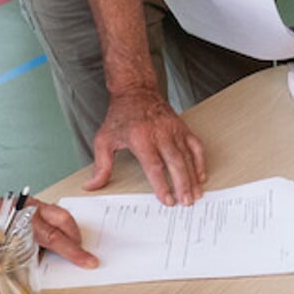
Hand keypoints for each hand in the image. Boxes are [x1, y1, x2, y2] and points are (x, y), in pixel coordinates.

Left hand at [0, 190, 95, 268]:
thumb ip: (8, 263)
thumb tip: (21, 279)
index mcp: (25, 222)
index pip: (56, 239)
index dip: (74, 253)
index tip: (89, 262)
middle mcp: (30, 211)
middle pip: (64, 222)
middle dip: (75, 239)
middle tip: (80, 254)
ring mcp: (28, 205)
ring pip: (58, 215)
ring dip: (66, 231)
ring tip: (67, 245)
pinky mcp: (24, 204)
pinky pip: (47, 212)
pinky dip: (53, 224)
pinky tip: (48, 236)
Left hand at [85, 89, 207, 205]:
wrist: (136, 90)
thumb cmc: (120, 115)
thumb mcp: (104, 139)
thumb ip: (101, 165)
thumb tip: (92, 186)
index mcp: (140, 138)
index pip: (154, 166)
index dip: (162, 185)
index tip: (167, 200)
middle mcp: (160, 133)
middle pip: (175, 163)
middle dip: (182, 184)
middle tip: (185, 202)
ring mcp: (174, 130)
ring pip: (187, 157)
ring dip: (193, 177)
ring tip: (195, 195)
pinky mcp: (182, 128)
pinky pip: (196, 146)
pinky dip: (200, 162)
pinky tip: (200, 176)